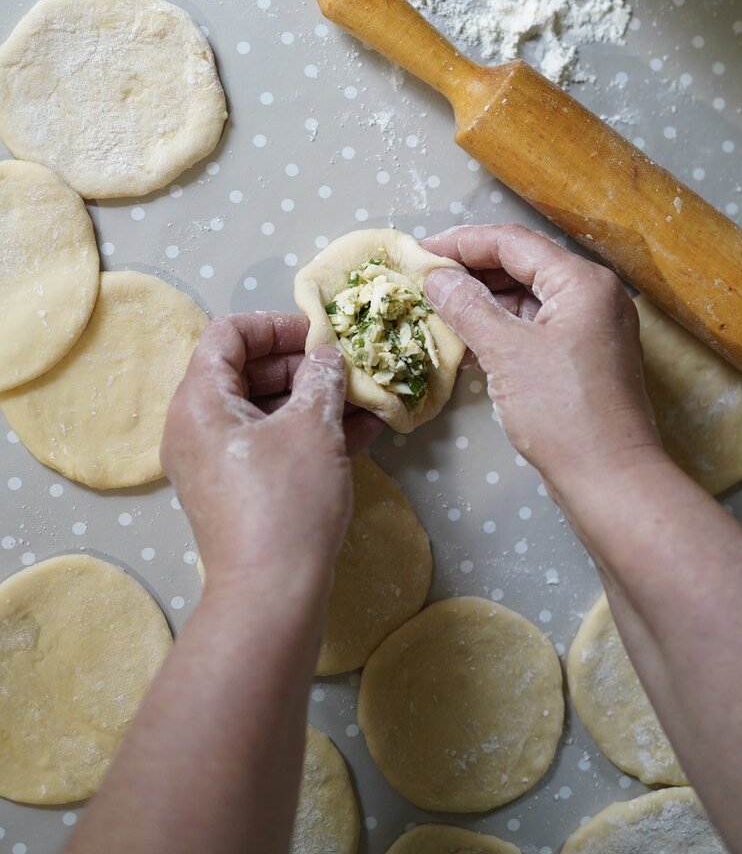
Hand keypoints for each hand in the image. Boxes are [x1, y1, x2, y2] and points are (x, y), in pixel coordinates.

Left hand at [161, 312, 382, 600]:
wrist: (271, 596)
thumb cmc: (286, 502)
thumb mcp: (312, 428)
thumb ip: (321, 380)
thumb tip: (327, 357)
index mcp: (199, 401)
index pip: (228, 334)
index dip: (276, 325)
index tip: (321, 335)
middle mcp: (196, 427)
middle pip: (245, 370)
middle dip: (301, 364)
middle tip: (347, 367)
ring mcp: (214, 462)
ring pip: (263, 410)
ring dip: (312, 400)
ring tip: (365, 397)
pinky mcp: (236, 491)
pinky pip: (270, 444)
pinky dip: (307, 433)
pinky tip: (361, 431)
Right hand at [422, 224, 663, 493]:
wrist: (612, 480)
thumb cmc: (563, 413)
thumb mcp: (506, 353)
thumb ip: (467, 307)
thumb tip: (436, 277)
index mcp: (581, 282)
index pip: (513, 242)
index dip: (462, 242)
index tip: (421, 251)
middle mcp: (594, 295)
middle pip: (522, 266)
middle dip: (471, 272)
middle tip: (425, 281)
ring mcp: (593, 327)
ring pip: (528, 298)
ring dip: (484, 303)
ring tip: (438, 311)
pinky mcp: (585, 357)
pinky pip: (537, 328)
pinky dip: (503, 330)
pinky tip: (467, 346)